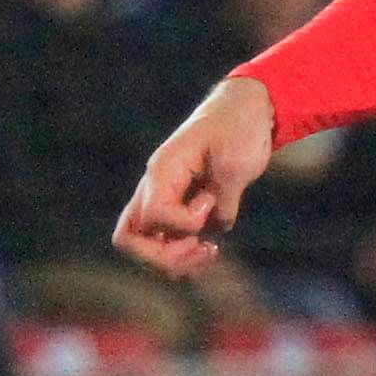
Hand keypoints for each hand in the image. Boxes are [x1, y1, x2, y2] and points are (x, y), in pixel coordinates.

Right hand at [114, 77, 277, 276]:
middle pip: (130, 239)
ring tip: (209, 252)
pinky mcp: (181, 212)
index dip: (184, 222)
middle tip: (202, 246)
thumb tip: (215, 227)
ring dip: (175, 262)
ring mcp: (166, 203)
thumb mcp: (236, 160)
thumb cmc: (238, 128)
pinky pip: (166, 247)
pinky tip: (211, 249)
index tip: (209, 200)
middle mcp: (155, 190)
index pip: (153, 215)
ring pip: (145, 249)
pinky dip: (185, 258)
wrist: (245, 113)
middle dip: (165, 256)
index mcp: (162, 171)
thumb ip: (224, 197)